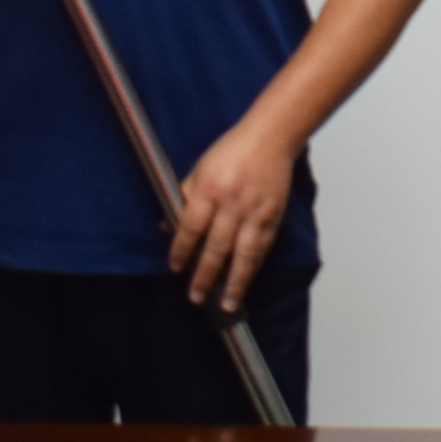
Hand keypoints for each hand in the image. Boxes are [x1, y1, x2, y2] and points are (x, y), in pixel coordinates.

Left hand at [167, 113, 298, 308]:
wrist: (270, 138)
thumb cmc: (232, 150)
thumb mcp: (199, 169)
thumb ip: (184, 197)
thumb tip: (167, 225)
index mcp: (210, 189)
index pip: (191, 227)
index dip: (182, 250)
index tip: (175, 267)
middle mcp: (232, 203)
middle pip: (216, 246)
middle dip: (205, 275)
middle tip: (196, 296)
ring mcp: (255, 212)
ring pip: (243, 254)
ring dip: (234, 282)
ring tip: (226, 303)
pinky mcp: (273, 216)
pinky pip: (262, 249)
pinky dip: (253, 268)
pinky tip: (246, 283)